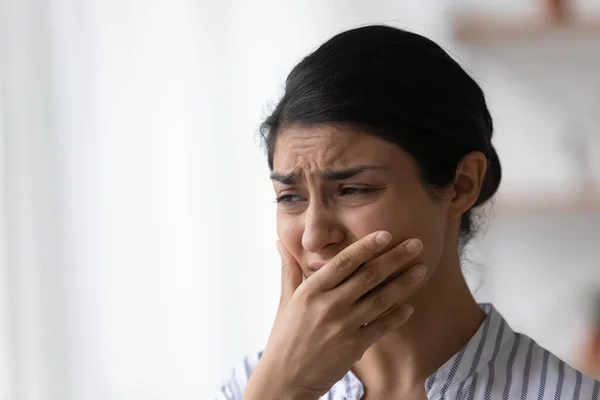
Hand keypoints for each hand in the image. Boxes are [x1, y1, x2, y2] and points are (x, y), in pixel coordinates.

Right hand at [244, 231, 425, 399]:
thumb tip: (281, 242)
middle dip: (396, 257)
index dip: (367, 245)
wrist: (284, 378)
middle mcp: (328, 305)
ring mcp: (343, 326)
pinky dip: (398, 316)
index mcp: (311, 290)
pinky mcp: (354, 347)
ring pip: (381, 299)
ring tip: (421, 269)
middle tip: (417, 244)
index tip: (386, 234)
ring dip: (404, 283)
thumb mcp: (284, 299)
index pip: (344, 261)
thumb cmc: (284, 336)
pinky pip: (382, 327)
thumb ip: (289, 269)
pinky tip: (410, 306)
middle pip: (369, 275)